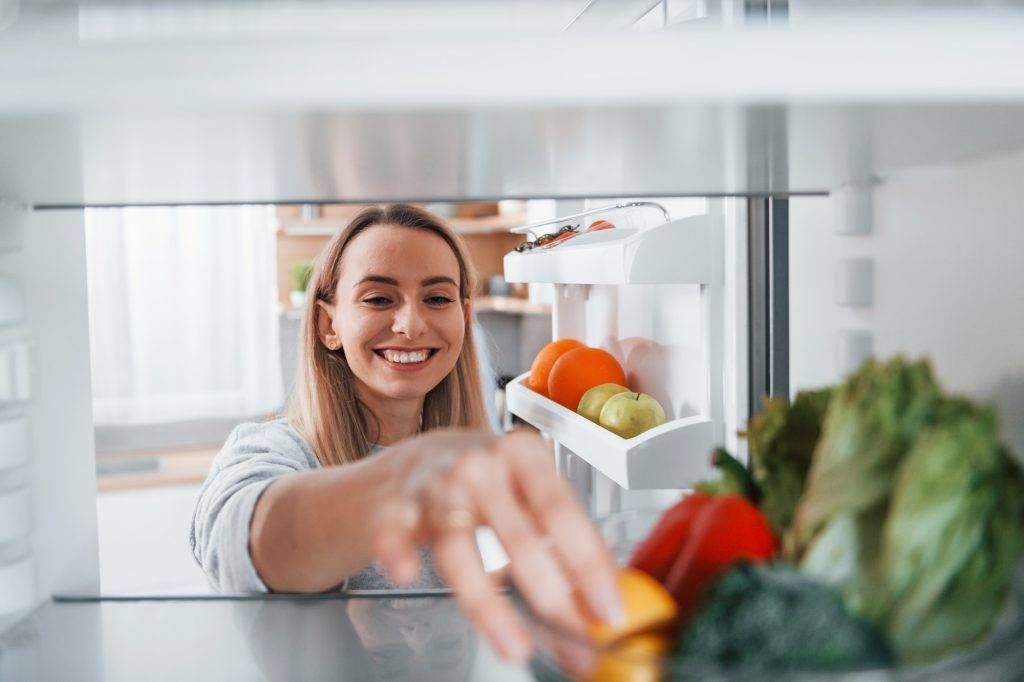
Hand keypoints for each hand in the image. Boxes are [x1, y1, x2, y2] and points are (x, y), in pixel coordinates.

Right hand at [370, 429, 622, 661]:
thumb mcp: (524, 491)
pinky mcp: (391, 509)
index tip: (607, 608)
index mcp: (522, 454)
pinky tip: (408, 572)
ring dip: (489, 605)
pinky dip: (399, 554)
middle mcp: (478, 464)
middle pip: (518, 536)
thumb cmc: (479, 481)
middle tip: (574, 642)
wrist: (409, 463)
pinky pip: (394, 535)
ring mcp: (433, 486)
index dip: (588, 565)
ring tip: (515, 645)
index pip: (562, 512)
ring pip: (460, 548)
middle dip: (552, 599)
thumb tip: (600, 604)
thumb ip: (560, 540)